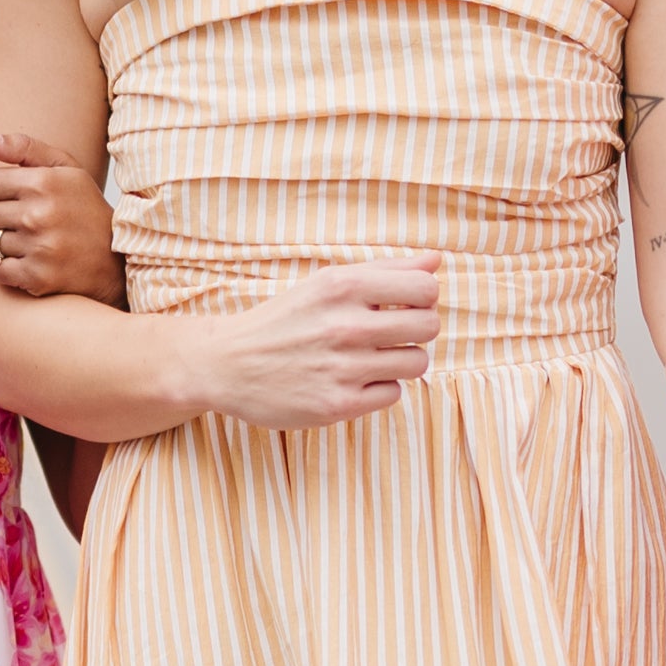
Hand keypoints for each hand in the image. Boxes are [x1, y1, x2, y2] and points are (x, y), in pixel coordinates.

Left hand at [0, 132, 120, 305]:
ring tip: (22, 238)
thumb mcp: (65, 168)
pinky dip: (0, 266)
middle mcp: (38, 214)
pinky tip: (21, 259)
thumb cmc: (86, 208)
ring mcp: (38, 248)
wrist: (118, 258)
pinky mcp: (37, 277)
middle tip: (7, 217)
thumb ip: (24, 148)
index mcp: (42, 182)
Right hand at [187, 256, 443, 427]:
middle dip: (419, 328)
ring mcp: (342, 367)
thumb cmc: (286, 319)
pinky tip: (356, 378)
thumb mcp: (328, 283)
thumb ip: (384, 270)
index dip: (424, 297)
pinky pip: (393, 393)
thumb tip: (436, 260)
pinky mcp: (338, 404)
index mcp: (342, 286)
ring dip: (402, 360)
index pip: (425, 288)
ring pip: (417, 363)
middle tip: (394, 331)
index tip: (405, 303)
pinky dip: (381, 386)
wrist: (228, 363)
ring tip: (375, 356)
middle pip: (429, 326)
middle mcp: (344, 325)